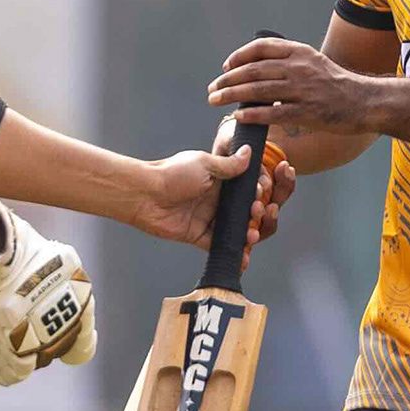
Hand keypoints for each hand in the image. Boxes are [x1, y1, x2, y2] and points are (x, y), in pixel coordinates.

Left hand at [137, 132, 293, 250]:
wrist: (145, 194)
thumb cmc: (172, 174)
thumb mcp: (204, 164)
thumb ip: (229, 165)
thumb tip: (249, 153)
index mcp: (222, 181)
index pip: (250, 188)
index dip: (261, 191)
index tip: (263, 192)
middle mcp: (219, 201)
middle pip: (248, 211)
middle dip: (259, 213)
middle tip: (258, 210)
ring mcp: (210, 219)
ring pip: (238, 230)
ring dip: (250, 233)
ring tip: (251, 233)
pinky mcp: (200, 236)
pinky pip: (220, 247)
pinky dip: (234, 254)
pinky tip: (244, 257)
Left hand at [208, 36, 384, 142]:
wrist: (365, 101)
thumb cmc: (337, 85)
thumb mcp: (314, 63)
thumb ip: (288, 63)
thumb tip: (256, 70)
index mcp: (300, 52)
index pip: (261, 48)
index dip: (239, 56)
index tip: (227, 66)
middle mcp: (299, 67)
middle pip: (254, 70)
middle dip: (228, 79)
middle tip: (213, 89)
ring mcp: (303, 90)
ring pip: (258, 91)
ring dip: (232, 95)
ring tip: (215, 100)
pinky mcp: (307, 111)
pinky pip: (273, 113)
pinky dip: (253, 115)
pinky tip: (239, 117)